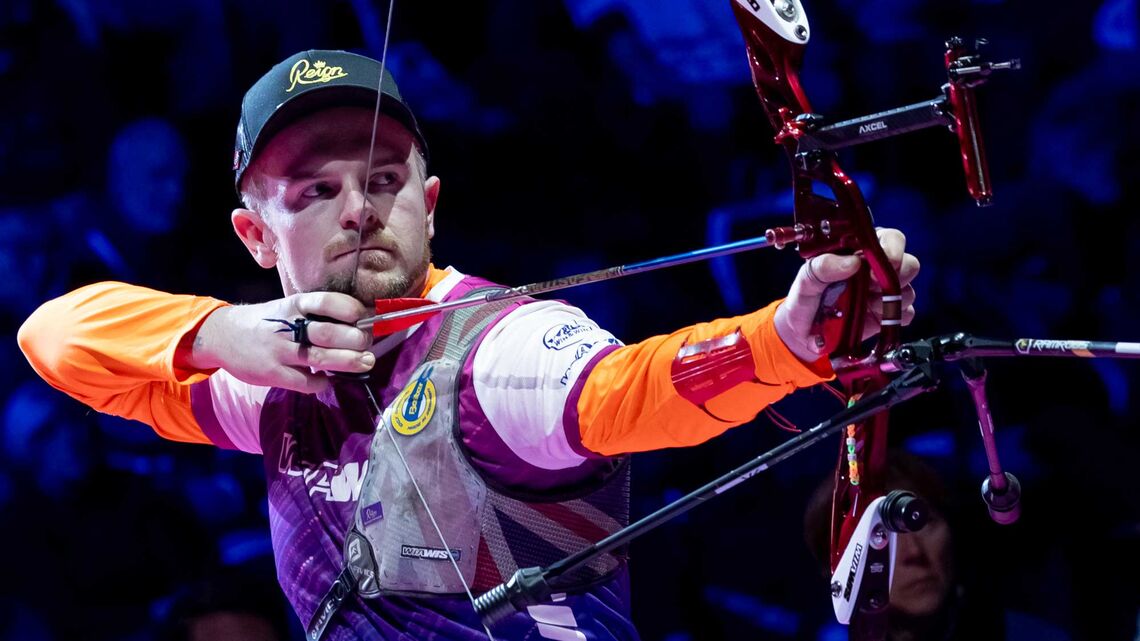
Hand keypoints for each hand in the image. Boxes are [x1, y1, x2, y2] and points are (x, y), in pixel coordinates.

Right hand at [180, 292, 374, 392]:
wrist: (222, 335)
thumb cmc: (266, 322)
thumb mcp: (287, 308)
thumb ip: (315, 315)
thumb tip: (358, 323)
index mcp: (293, 305)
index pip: (326, 302)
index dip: (349, 309)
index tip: (365, 317)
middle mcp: (287, 327)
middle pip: (327, 333)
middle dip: (355, 339)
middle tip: (368, 344)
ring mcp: (279, 351)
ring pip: (319, 358)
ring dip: (348, 362)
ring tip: (366, 362)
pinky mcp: (272, 373)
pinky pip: (304, 382)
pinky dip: (322, 383)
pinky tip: (329, 381)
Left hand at [774, 228, 918, 361]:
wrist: (802, 336)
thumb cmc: (804, 301)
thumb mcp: (804, 282)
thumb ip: (821, 268)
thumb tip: (853, 261)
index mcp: (858, 252)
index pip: (888, 239)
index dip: (892, 247)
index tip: (884, 258)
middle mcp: (876, 270)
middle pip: (909, 263)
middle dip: (898, 273)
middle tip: (874, 285)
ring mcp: (884, 294)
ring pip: (908, 290)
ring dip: (891, 298)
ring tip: (867, 304)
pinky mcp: (887, 317)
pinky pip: (906, 314)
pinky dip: (893, 317)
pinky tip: (873, 318)